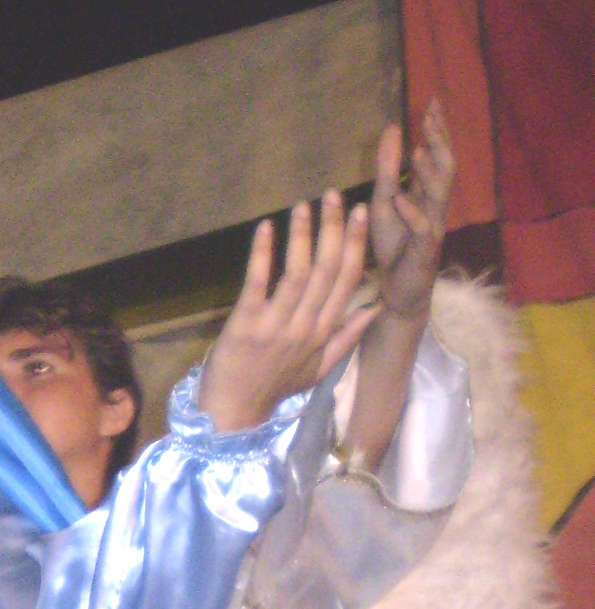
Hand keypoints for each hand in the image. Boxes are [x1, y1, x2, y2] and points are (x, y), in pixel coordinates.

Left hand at [200, 191, 375, 432]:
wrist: (234, 413)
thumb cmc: (275, 388)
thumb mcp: (319, 369)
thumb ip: (347, 337)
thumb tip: (375, 309)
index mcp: (325, 332)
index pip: (348, 280)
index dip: (356, 244)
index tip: (359, 213)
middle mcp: (306, 327)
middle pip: (327, 270)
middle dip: (333, 228)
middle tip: (334, 195)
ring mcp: (276, 326)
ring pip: (298, 273)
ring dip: (302, 235)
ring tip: (304, 204)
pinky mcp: (245, 326)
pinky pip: (257, 283)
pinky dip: (263, 254)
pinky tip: (266, 227)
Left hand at [369, 104, 454, 324]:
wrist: (399, 292)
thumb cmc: (395, 246)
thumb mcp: (384, 202)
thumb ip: (388, 169)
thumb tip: (391, 129)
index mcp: (427, 194)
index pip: (437, 155)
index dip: (436, 130)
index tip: (431, 102)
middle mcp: (435, 208)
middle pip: (446, 169)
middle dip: (440, 142)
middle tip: (432, 116)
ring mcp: (433, 229)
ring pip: (439, 197)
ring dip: (429, 173)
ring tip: (419, 150)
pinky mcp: (423, 252)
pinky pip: (421, 230)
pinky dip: (411, 213)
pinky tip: (400, 198)